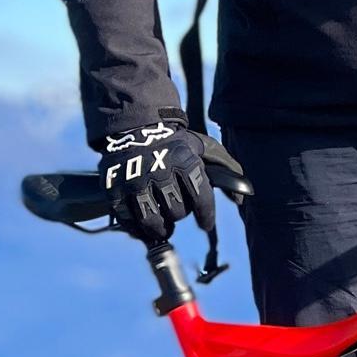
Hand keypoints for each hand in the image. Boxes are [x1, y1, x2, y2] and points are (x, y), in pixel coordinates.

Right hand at [99, 122, 215, 241]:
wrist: (136, 128)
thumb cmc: (176, 144)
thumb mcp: (204, 148)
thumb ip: (227, 169)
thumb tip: (241, 199)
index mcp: (184, 159)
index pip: (201, 197)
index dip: (206, 215)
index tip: (205, 224)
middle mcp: (159, 170)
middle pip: (176, 211)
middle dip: (180, 215)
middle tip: (178, 212)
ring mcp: (134, 180)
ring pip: (151, 220)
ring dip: (160, 228)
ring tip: (164, 227)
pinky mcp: (114, 187)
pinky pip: (125, 219)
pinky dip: (135, 227)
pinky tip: (143, 226)